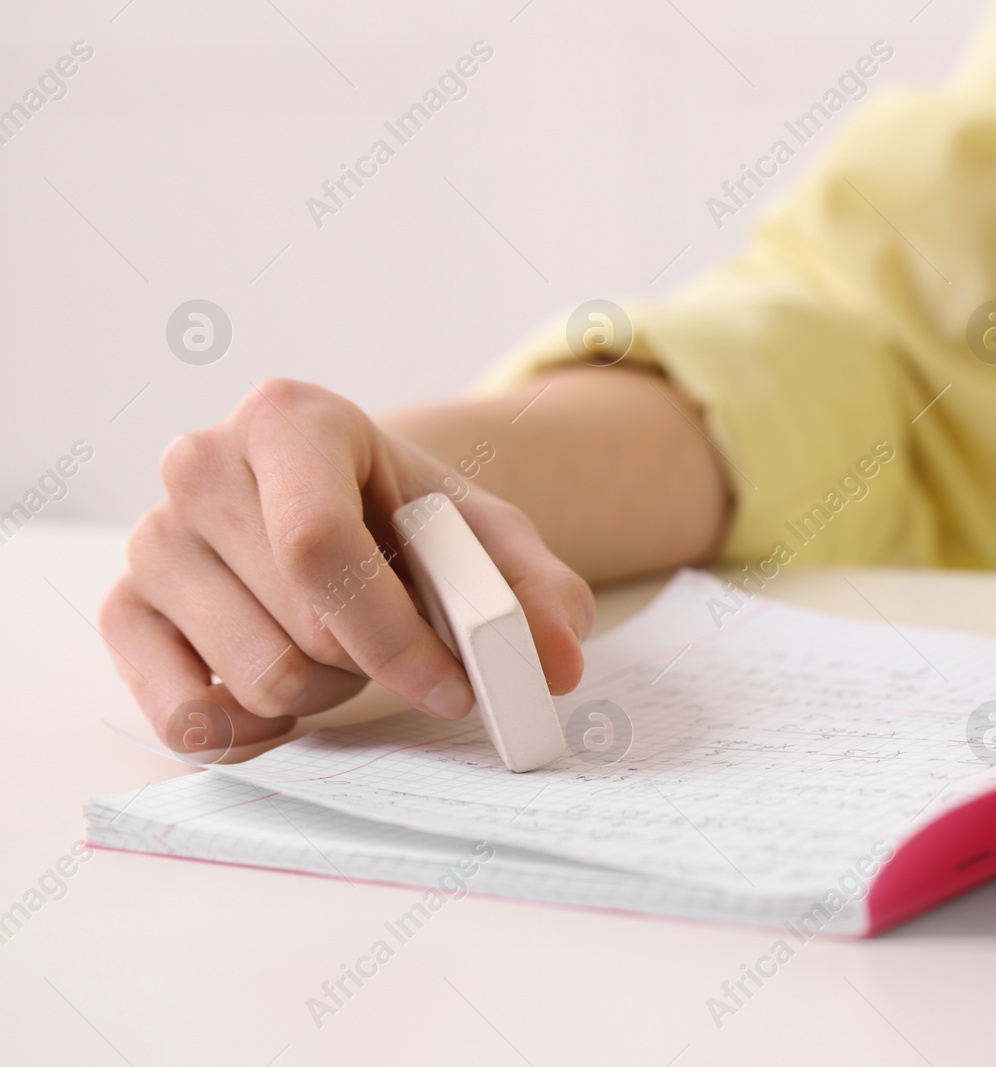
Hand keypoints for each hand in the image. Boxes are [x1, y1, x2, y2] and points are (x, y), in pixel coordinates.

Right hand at [99, 379, 593, 758]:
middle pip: (301, 623)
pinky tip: (289, 691)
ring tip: (341, 644)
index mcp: (288, 418)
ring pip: (257, 678)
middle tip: (402, 638)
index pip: (321, 544)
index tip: (456, 685)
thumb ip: (535, 590)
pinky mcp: (123, 610)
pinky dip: (257, 729)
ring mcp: (151, 538)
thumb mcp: (485, 534)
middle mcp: (201, 465)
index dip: (394, 633)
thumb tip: (555, 663)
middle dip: (375, 660)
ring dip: (326, 690)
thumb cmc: (409, 519)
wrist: (342, 509)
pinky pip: (188, 718)